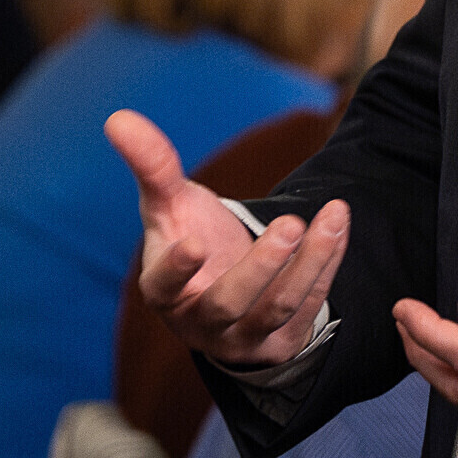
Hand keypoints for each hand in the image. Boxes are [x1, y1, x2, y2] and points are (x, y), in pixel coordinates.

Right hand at [111, 109, 349, 367]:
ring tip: (329, 216)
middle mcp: (202, 323)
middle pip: (230, 302)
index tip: (194, 243)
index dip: (176, 269)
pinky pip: (311, 302)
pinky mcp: (284, 339)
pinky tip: (338, 222)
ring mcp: (245, 336)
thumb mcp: (170, 206)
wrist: (231, 290)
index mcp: (165, 293)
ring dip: (309, 262)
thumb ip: (151, 165)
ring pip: (278, 306)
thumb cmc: (191, 239)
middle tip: (289, 223)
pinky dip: (328, 261)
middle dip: (261, 266)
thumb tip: (118, 118)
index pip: (163, 288)